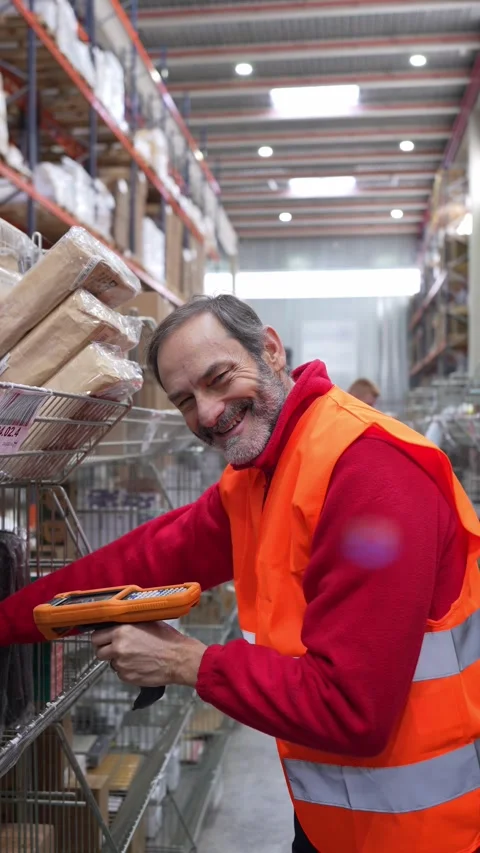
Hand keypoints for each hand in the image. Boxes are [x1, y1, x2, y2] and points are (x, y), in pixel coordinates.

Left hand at [91, 622, 206, 688]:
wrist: (179, 659)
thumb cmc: (167, 639)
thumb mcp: (147, 622)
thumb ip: (129, 624)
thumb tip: (118, 623)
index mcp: (121, 631)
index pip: (96, 636)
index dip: (100, 638)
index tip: (104, 639)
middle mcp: (118, 647)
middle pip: (98, 652)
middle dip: (105, 650)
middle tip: (116, 649)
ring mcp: (121, 664)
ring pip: (110, 663)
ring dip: (118, 660)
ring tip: (134, 656)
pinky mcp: (127, 677)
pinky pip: (120, 673)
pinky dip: (127, 670)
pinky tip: (139, 664)